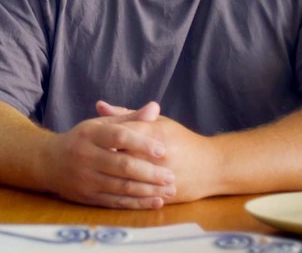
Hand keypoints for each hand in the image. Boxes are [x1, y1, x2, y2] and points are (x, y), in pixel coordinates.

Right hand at [41, 101, 175, 208]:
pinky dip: (138, 203)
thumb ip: (128, 119)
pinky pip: (117, 202)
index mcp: (89, 135)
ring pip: (122, 187)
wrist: (47, 162)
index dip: (141, 143)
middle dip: (150, 172)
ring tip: (169, 190)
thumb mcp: (98, 125)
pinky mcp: (88, 197)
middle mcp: (85, 156)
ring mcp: (86, 179)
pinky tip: (156, 201)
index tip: (162, 149)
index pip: (118, 137)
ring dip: (149, 190)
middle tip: (171, 175)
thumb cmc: (81, 141)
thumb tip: (155, 107)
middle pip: (123, 166)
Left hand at [97, 102, 218, 202]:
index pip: (121, 133)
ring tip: (97, 175)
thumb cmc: (181, 139)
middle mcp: (159, 153)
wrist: (214, 166)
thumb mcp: (157, 122)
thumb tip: (99, 105)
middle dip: (102, 160)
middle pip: (121, 156)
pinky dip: (125, 194)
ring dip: (111, 178)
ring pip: (130, 179)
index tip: (87, 141)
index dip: (102, 138)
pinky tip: (112, 190)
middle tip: (87, 160)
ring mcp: (164, 175)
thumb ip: (127, 115)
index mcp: (155, 132)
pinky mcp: (167, 193)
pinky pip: (141, 195)